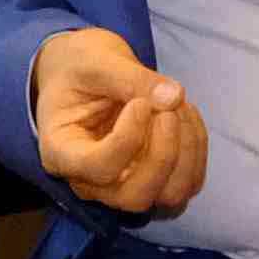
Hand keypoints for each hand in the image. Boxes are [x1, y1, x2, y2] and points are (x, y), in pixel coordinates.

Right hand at [28, 26, 204, 217]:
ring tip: (178, 104)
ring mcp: (125, 184)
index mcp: (62, 153)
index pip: (98, 169)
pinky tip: (184, 111)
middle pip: (135, 197)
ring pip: (169, 195)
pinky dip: (196, 146)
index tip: (139, 103)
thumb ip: (130, 78)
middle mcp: (92, 181)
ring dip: (186, 151)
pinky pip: (189, 180)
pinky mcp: (155, 178)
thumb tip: (174, 96)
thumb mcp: (95, 62)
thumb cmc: (79, 68)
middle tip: (168, 110)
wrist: (85, 75)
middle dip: (163, 155)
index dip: (127, 140)